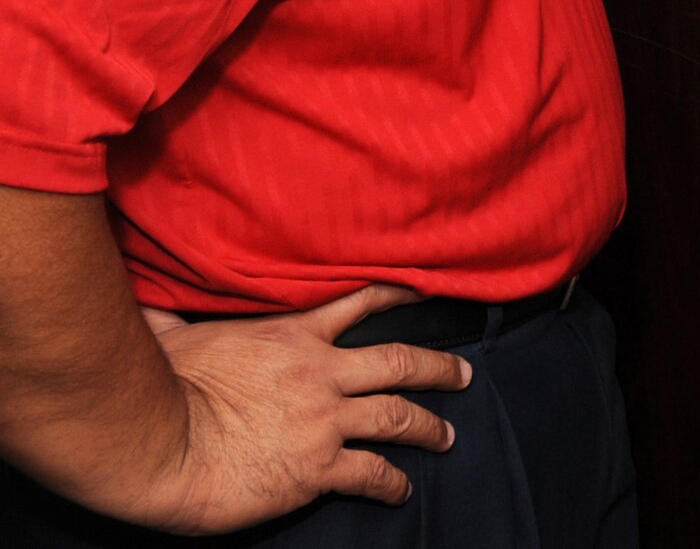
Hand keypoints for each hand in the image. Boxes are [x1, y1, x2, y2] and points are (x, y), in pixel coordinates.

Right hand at [123, 286, 470, 532]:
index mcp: (292, 336)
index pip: (361, 303)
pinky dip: (392, 482)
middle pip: (399, 362)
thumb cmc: (157, 386)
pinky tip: (401, 490)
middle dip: (439, 369)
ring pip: (398, 416)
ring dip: (429, 426)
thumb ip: (174, 313)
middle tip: (464, 375)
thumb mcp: (172, 333)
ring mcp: (324, 421)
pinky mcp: (317, 467)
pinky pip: (371, 472)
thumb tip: (149, 295)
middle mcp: (321, 373)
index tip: (429, 294)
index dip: (400, 297)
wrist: (157, 443)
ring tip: (447, 436)